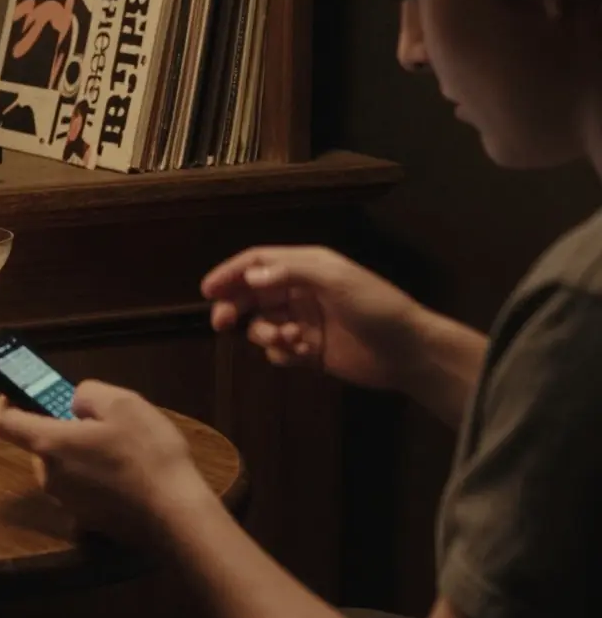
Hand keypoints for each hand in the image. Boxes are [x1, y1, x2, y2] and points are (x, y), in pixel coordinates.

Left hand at [0, 381, 215, 547]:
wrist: (175, 514)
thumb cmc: (146, 453)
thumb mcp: (122, 403)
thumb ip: (87, 393)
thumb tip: (73, 402)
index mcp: (50, 445)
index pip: (5, 423)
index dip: (6, 404)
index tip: (18, 393)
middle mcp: (49, 476)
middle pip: (39, 446)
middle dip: (58, 428)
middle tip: (93, 419)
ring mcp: (67, 502)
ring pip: (61, 468)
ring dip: (77, 454)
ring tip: (117, 446)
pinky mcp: (87, 520)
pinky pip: (81, 489)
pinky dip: (92, 477)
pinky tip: (125, 474)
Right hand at [200, 245, 425, 389]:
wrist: (409, 352)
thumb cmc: (377, 307)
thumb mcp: (336, 280)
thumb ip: (291, 272)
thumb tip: (250, 277)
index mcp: (307, 267)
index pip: (258, 263)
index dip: (231, 273)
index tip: (208, 290)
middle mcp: (301, 291)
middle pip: (252, 295)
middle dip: (235, 307)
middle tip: (222, 323)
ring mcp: (304, 322)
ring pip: (262, 325)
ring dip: (265, 334)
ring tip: (288, 341)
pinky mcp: (309, 351)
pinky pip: (278, 351)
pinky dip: (282, 353)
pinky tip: (303, 354)